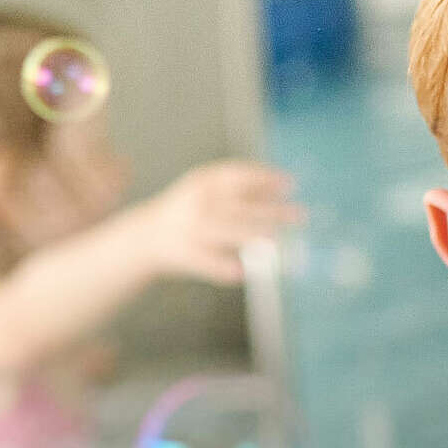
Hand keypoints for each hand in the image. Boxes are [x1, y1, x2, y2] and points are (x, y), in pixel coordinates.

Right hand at [140, 160, 299, 282]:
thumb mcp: (208, 189)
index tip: (290, 184)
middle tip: (300, 215)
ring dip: (252, 235)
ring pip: (225, 231)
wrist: (147, 236)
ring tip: (276, 239)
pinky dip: (223, 268)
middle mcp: (195, 203)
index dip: (265, 178)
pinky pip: (207, 262)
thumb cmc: (189, 209)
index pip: (237, 175)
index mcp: (202, 182)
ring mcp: (188, 229)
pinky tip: (243, 272)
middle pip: (238, 205)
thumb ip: (241, 187)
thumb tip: (282, 184)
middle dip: (271, 211)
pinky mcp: (183, 254)